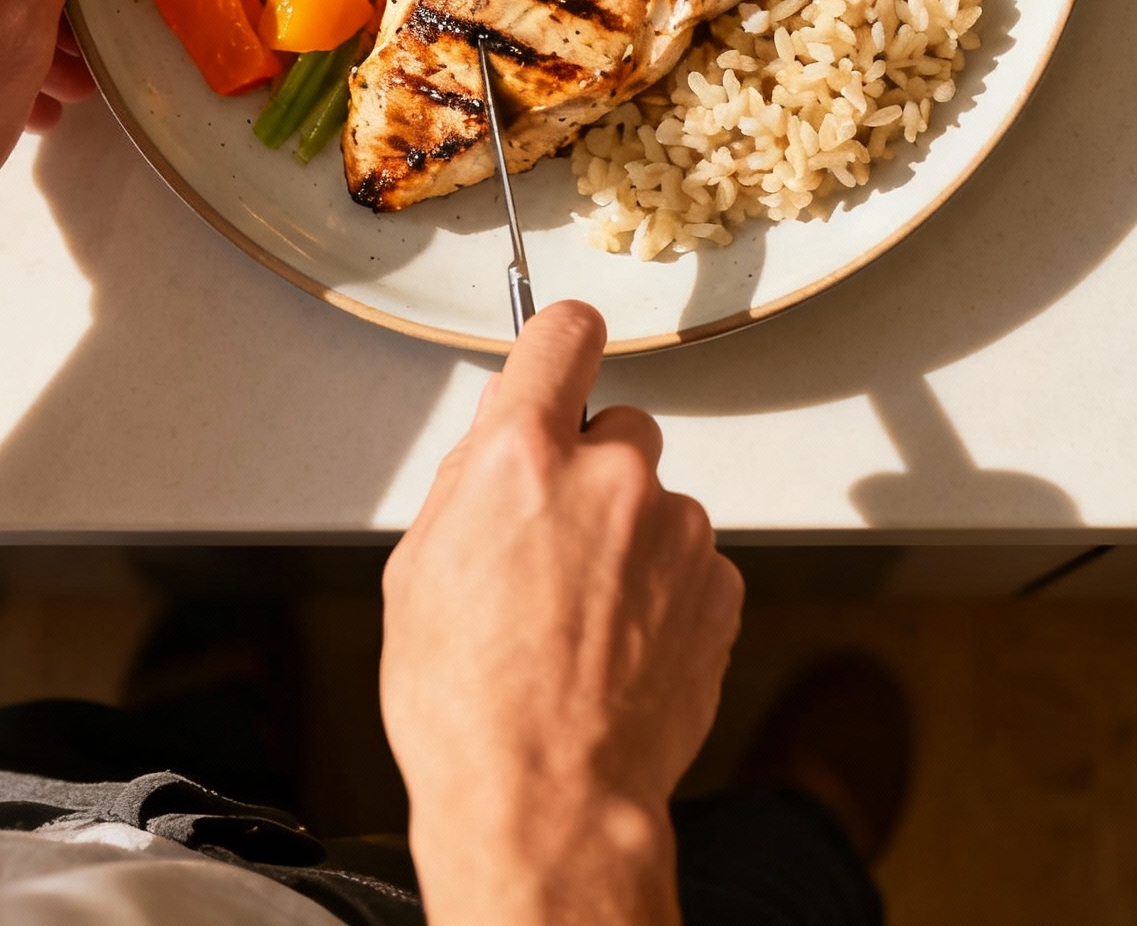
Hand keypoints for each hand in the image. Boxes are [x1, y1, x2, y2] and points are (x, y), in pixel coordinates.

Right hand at [380, 303, 741, 925]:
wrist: (546, 801)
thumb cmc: (467, 703)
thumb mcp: (418, 569)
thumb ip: (469, 480)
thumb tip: (499, 435)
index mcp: (523, 455)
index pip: (564, 334)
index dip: (562, 341)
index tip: (565, 352)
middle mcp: (612, 475)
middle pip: (619, 427)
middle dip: (594, 470)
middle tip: (556, 545)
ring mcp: (676, 530)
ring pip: (658, 502)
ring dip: (632, 539)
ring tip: (585, 620)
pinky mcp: (718, 585)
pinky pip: (692, 562)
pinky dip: (666, 592)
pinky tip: (623, 646)